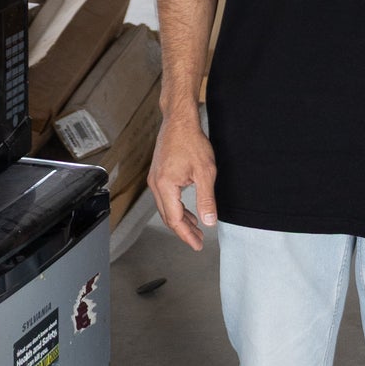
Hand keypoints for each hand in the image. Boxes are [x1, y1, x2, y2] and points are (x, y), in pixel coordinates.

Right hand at [149, 110, 216, 250]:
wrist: (178, 121)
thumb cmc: (190, 141)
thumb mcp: (205, 172)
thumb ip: (206, 199)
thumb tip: (209, 221)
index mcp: (165, 186)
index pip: (174, 220)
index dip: (186, 235)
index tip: (198, 244)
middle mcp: (156, 185)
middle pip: (168, 217)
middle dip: (183, 231)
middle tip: (198, 241)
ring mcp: (155, 179)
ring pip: (166, 208)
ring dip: (180, 220)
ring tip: (195, 229)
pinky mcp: (158, 174)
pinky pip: (165, 198)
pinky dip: (176, 208)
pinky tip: (188, 211)